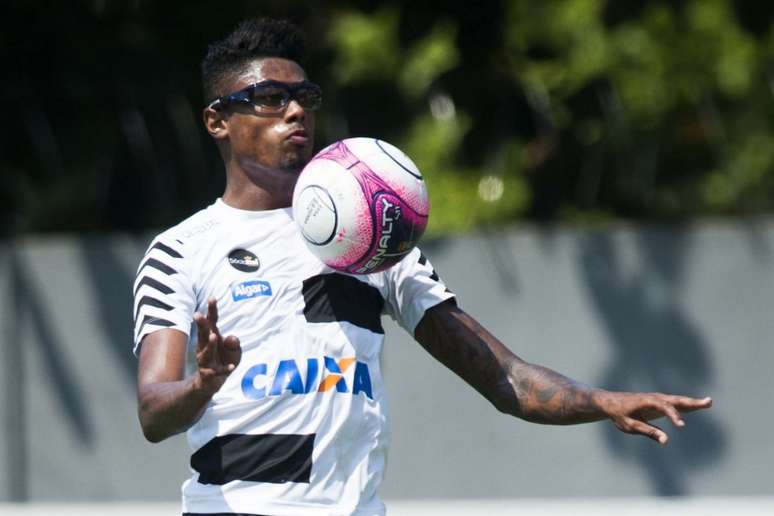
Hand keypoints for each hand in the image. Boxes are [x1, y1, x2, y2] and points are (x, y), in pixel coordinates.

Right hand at [193, 298, 240, 393]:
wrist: (211, 383)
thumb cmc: (223, 360)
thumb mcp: (234, 351)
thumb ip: (234, 343)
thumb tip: (232, 338)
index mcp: (212, 337)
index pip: (212, 322)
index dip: (212, 310)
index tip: (212, 298)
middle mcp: (205, 347)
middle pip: (203, 334)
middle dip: (201, 324)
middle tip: (197, 315)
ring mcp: (206, 361)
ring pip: (206, 352)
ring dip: (210, 345)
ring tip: (214, 336)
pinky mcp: (209, 374)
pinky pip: (217, 371)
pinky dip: (224, 369)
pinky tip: (231, 367)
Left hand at [595, 391, 711, 444]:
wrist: (611, 403)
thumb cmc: (620, 415)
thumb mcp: (630, 426)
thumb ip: (648, 432)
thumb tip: (666, 441)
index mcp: (646, 402)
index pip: (664, 407)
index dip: (674, 416)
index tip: (681, 426)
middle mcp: (654, 397)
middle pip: (675, 400)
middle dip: (692, 402)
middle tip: (708, 402)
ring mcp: (657, 399)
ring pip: (677, 400)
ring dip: (693, 402)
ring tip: (708, 402)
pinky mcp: (659, 402)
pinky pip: (675, 403)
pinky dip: (687, 404)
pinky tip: (697, 405)